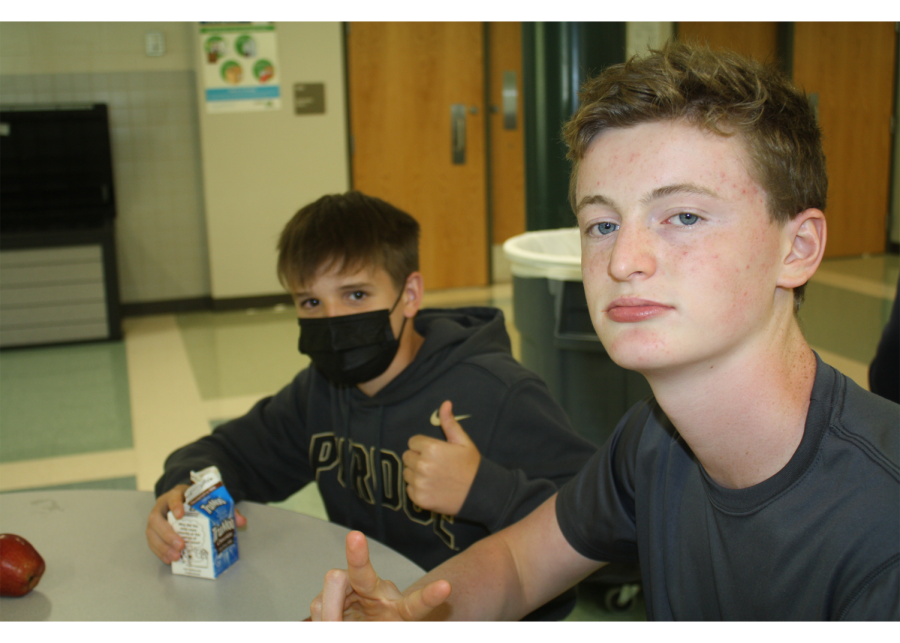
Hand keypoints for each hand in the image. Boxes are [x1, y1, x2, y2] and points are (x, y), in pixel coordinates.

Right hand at [146, 484, 246, 563]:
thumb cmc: (196, 501)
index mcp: (176, 495)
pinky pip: (152, 542)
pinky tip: (169, 559)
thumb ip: (224, 510)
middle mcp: (162, 506)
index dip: (175, 505)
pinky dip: (160, 552)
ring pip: (151, 532)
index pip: (173, 497)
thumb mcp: (209, 501)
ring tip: (175, 556)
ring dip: (162, 546)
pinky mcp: (153, 531)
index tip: (180, 514)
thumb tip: (241, 522)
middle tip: (181, 545)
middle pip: (157, 519)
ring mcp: (156, 519)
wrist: (183, 499)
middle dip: (168, 534)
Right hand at [310, 531, 450, 620]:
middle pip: (365, 573)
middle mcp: (376, 590)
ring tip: (333, 630)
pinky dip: (320, 619)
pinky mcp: (331, 592)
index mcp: (399, 609)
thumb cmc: (379, 626)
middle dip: (359, 555)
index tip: (445, 587)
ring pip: (334, 583)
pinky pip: (318, 602)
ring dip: (328, 612)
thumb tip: (336, 624)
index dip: (430, 597)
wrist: (364, 624)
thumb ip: (367, 629)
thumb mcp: (385, 630)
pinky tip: (326, 626)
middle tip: (355, 537)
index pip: (416, 604)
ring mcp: (352, 587)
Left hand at [403, 400, 480, 514]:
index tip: (435, 452)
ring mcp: (420, 483)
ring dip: (416, 473)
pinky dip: (418, 488)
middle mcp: (422, 465)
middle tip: (435, 464)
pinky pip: (409, 489)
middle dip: (418, 459)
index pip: (412, 442)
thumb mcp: (463, 441)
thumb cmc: (471, 466)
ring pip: (406, 473)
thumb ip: (449, 423)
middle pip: (407, 457)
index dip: (423, 446)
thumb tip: (445, 403)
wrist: (480, 493)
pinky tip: (433, 487)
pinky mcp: (419, 499)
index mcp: (431, 448)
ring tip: (434, 476)